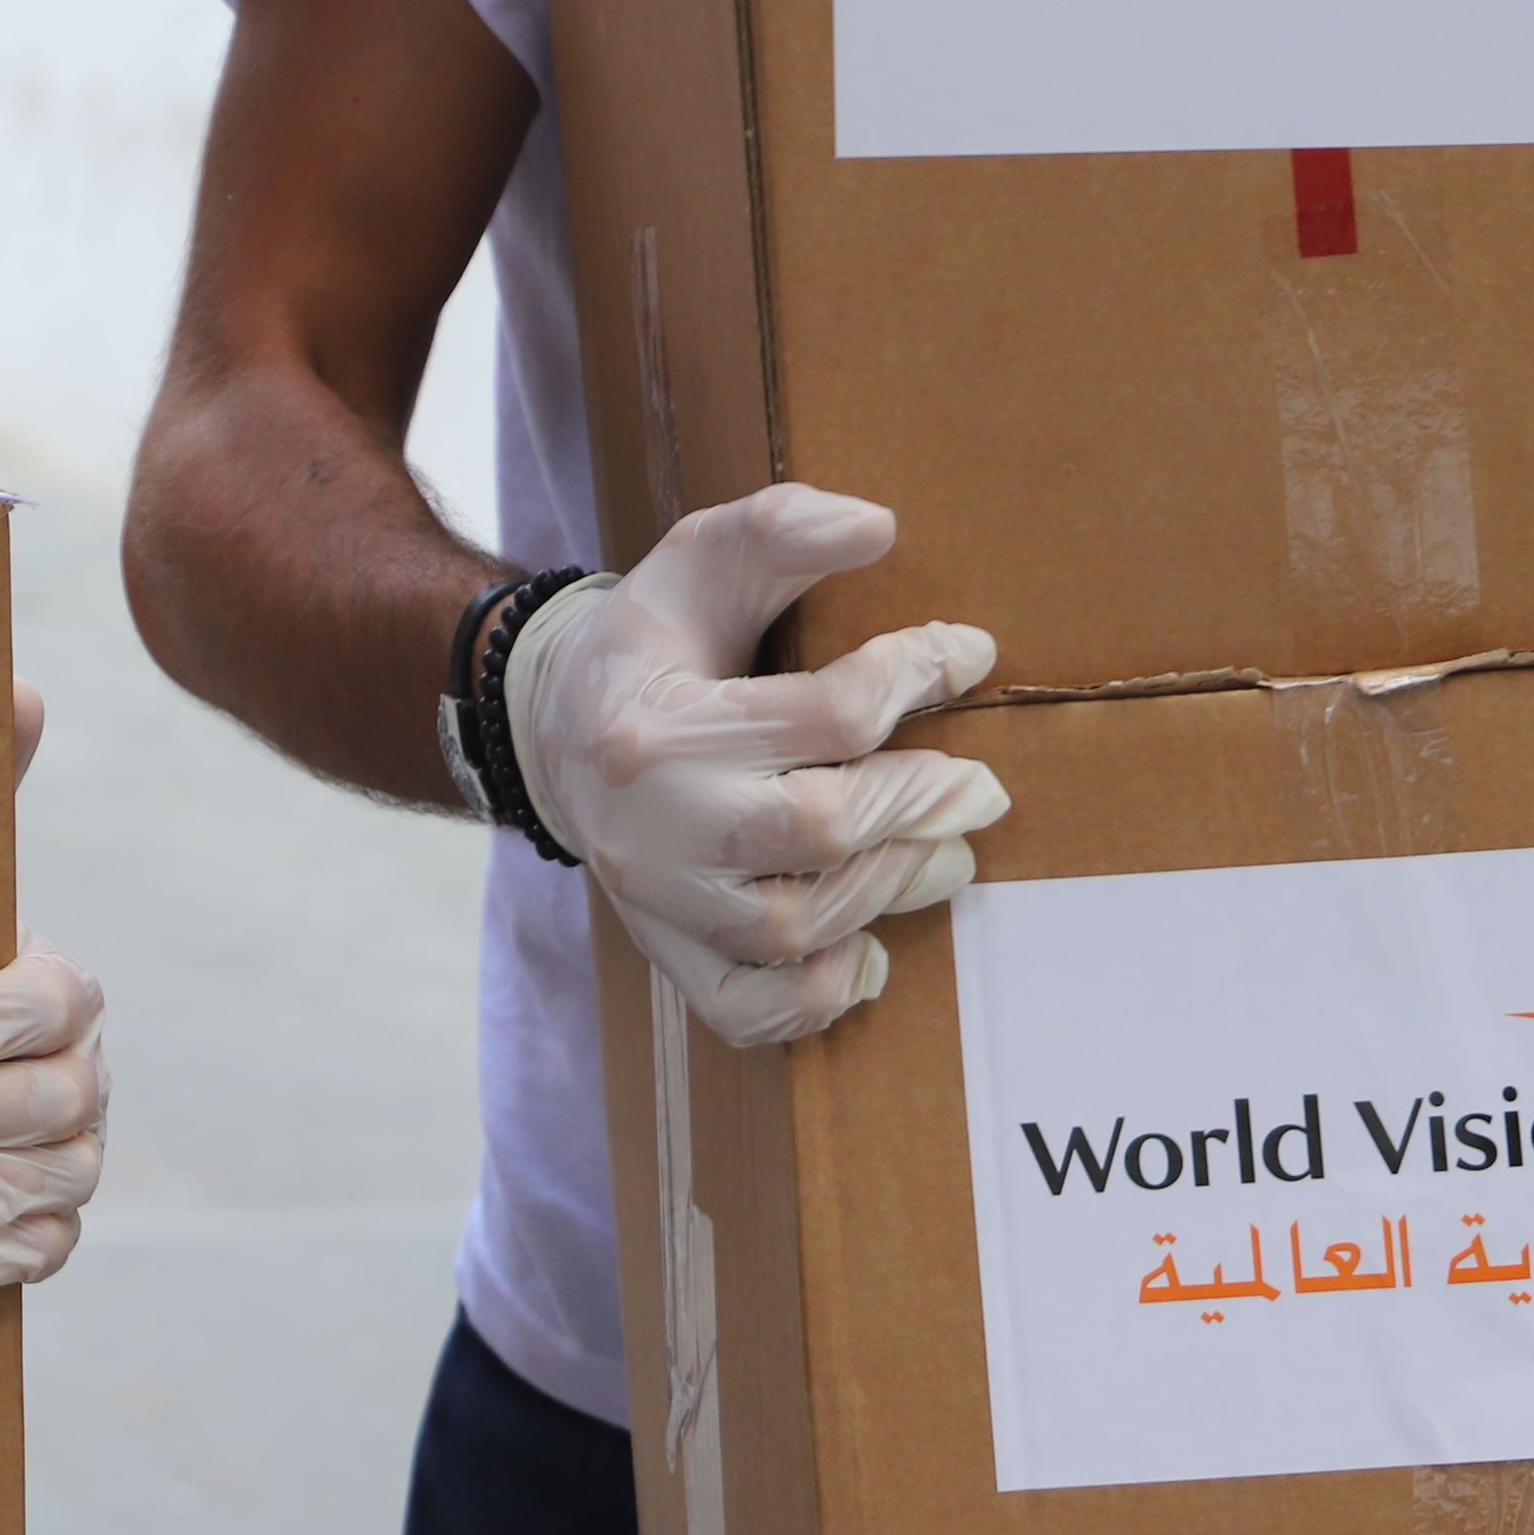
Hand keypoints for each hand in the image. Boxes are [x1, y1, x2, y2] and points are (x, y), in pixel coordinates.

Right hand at [503, 484, 1006, 1049]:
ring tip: (945, 855)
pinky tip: (869, 951)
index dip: (917, 676)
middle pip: (821, 830)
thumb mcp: (697, 561)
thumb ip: (780, 531)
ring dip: (893, 889)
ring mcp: (653, 899)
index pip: (826, 715)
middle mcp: (646, 822)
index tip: (970, 653)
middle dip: (920, 803)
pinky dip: (821, 994)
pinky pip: (750, 1007)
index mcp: (652, 722)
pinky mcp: (665, 953)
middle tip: (980, 788)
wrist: (554, 729)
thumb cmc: (653, 642)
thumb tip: (879, 527)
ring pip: (797, 924)